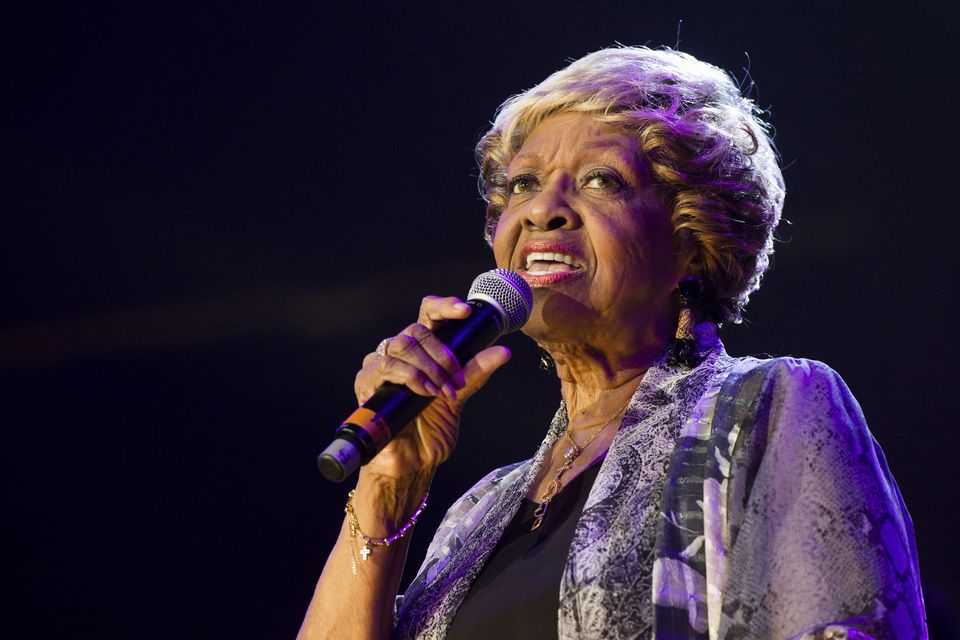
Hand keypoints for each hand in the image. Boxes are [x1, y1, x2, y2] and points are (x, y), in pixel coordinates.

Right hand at [354, 296, 511, 479]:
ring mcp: (381, 367)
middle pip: (415, 330)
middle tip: (454, 379)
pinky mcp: (366, 383)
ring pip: (400, 345)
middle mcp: (400, 354)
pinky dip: (410, 377)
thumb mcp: (459, 397)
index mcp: (422, 351)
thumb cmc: (431, 430)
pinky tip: (423, 392)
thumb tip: (503, 351)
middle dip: (441, 353)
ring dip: (427, 367)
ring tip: (440, 391)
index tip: (465, 311)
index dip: (444, 306)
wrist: (413, 462)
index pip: (428, 315)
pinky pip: (384, 366)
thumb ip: (476, 372)